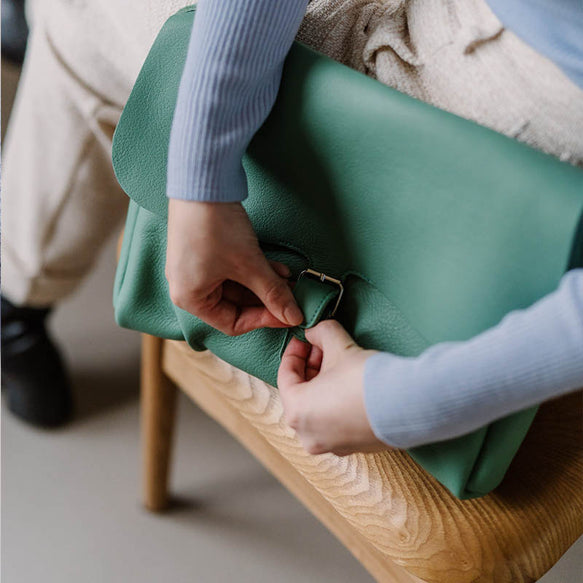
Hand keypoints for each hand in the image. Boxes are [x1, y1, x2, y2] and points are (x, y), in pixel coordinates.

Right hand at [166, 199, 302, 334]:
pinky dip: (254, 270)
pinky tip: (277, 267)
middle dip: (266, 299)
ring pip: (237, 286)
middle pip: (235, 305)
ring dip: (263, 284)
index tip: (287, 314)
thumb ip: (273, 294)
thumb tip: (293, 316)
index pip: (232, 324)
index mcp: (190, 298)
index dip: (263, 320)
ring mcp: (195, 268)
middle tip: (291, 297)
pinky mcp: (205, 251)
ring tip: (288, 280)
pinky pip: (232, 270)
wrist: (202, 182)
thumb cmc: (215, 226)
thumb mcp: (249, 264)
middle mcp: (188, 286)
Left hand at [278, 320, 388, 455]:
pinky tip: (351, 385)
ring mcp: (331, 445)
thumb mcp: (339, 346)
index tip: (303, 339)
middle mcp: (308, 435)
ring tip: (339, 362)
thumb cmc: (366, 379)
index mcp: (296, 411)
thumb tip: (315, 331)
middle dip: (311, 366)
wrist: (407, 403)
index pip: (285, 375)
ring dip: (324, 384)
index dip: (294, 351)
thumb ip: (321, 334)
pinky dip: (337, 403)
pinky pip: (336, 422)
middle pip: (301, 392)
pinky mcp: (353, 448)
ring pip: (317, 409)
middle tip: (322, 347)